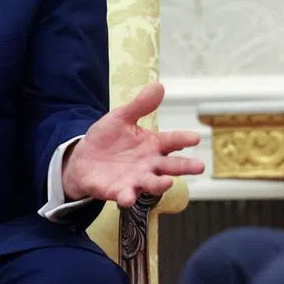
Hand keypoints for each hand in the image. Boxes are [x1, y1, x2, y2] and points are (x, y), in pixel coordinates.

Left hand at [61, 82, 203, 207]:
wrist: (83, 159)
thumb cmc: (108, 139)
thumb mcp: (121, 117)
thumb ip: (140, 105)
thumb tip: (159, 85)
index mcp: (152, 145)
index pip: (172, 141)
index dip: (183, 139)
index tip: (195, 138)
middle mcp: (149, 164)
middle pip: (170, 166)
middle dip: (185, 167)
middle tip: (199, 166)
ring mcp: (136, 179)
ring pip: (152, 184)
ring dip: (160, 184)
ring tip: (167, 182)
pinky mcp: (119, 191)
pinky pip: (125, 195)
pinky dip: (127, 197)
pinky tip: (127, 198)